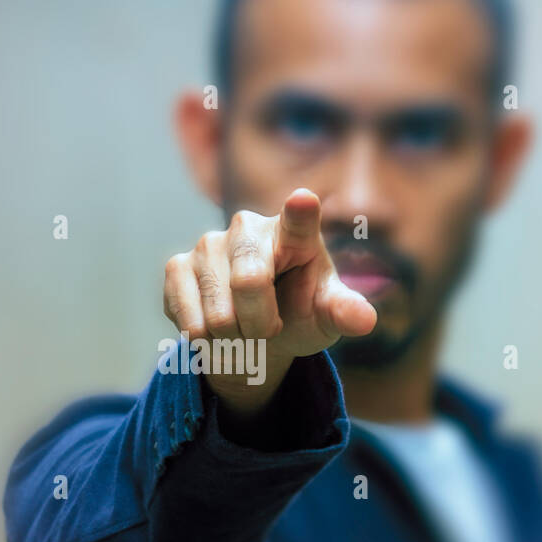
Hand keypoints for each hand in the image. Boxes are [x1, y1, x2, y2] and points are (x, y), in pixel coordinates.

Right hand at [162, 188, 376, 417]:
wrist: (254, 333)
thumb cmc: (298, 313)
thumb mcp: (325, 317)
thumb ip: (343, 313)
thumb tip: (364, 320)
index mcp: (295, 232)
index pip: (299, 218)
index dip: (300, 211)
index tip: (303, 201)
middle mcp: (248, 226)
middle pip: (249, 281)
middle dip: (261, 323)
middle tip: (270, 329)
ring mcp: (208, 243)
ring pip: (218, 311)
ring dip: (234, 337)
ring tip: (243, 329)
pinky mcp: (178, 267)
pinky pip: (189, 319)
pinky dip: (206, 340)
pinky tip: (216, 329)